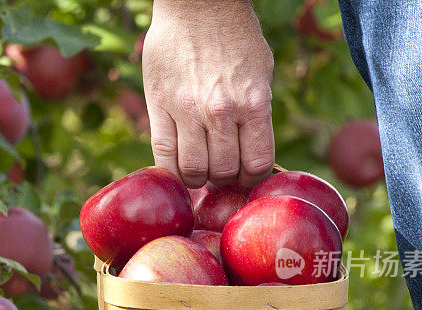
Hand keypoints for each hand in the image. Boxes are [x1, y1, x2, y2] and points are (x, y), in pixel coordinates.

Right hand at [143, 0, 274, 187]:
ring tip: (198, 167)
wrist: (198, 4)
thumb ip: (256, 114)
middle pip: (223, 172)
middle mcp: (222, 111)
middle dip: (223, 177)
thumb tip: (249, 154)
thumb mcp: (260, 73)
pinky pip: (164, 156)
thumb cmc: (234, 36)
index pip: (255, 165)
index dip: (250, 179)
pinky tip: (176, 169)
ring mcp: (188, 110)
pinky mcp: (160, 106)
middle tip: (218, 169)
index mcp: (253, 103)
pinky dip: (171, 172)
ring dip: (197, 177)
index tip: (243, 175)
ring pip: (193, 170)